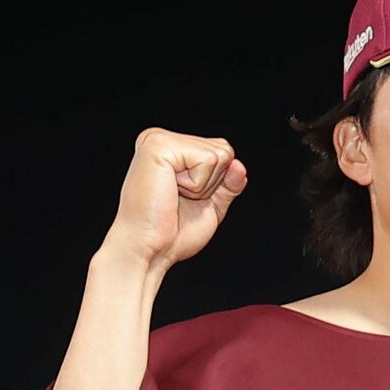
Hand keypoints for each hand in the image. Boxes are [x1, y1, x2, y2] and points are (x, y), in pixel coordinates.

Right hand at [105, 127, 249, 273]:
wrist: (149, 251)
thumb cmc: (171, 233)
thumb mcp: (210, 205)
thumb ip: (228, 184)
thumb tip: (239, 166)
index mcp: (170, 150)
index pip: (222, 152)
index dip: (216, 184)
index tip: (186, 199)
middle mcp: (161, 139)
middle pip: (224, 150)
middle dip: (211, 184)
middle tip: (179, 199)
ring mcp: (158, 139)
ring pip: (218, 154)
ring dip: (203, 186)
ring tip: (173, 196)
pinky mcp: (158, 146)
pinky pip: (207, 159)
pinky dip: (197, 184)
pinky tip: (171, 191)